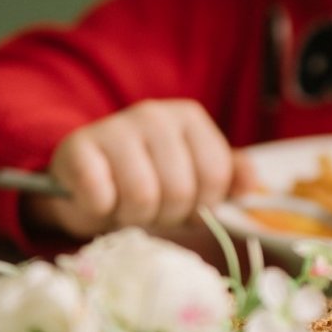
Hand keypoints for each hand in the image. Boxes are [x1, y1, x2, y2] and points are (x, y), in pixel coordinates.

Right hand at [25, 99, 255, 238]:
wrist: (84, 182)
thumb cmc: (147, 181)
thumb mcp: (195, 178)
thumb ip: (229, 178)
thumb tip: (253, 184)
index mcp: (189, 118)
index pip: (215, 177)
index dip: (202, 205)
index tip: (185, 205)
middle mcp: (154, 114)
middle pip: (181, 191)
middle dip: (167, 215)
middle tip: (151, 210)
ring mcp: (114, 127)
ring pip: (143, 196)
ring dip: (134, 217)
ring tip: (125, 207)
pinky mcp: (77, 148)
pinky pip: (101, 196)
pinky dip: (101, 211)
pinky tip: (97, 201)